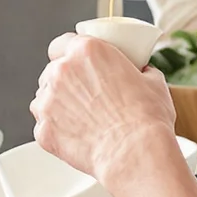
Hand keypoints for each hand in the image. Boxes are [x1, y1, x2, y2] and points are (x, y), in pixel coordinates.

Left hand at [31, 35, 179, 187]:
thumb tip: (140, 72)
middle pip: (53, 71)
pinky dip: (58, 130)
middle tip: (87, 96)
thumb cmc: (145, 119)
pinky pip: (45, 125)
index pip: (63, 43)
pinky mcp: (43, 129)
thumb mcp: (152, 81)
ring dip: (59, 104)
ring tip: (85, 120)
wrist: (135, 154)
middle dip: (66, 81)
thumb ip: (137, 70)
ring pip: (45, 97)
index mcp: (86, 51)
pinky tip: (79, 136)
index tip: (78, 63)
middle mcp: (61, 71)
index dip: (70, 53)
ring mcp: (47, 101)